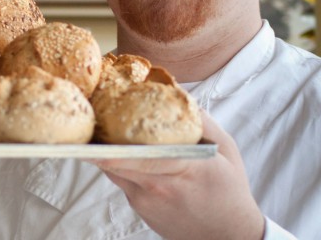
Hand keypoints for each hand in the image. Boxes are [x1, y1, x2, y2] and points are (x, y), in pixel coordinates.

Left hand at [89, 112, 264, 238]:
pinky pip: (123, 182)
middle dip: (102, 144)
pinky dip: (122, 167)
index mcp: (184, 168)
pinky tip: (127, 156)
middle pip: (119, 163)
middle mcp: (160, 188)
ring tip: (104, 133)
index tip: (98, 129)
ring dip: (109, 153)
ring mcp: (146, 202)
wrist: (227, 235)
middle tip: (90, 121)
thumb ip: (203, 122)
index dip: (116, 146)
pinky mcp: (140, 210)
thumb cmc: (229, 191)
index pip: (143, 156)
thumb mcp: (226, 150)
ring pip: (115, 171)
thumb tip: (180, 94)